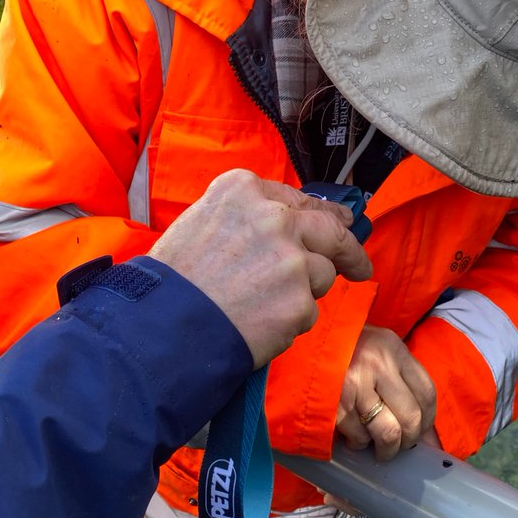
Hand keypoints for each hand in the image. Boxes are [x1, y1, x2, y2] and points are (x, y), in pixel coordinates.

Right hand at [148, 169, 372, 367]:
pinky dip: (289, 322)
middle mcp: (274, 217)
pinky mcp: (299, 301)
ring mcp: (291, 259)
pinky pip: (308, 311)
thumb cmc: (171, 280)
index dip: (318, 214)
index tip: (335, 222)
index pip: (297, 199)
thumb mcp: (199, 223)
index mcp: (243, 191)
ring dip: (304, 292)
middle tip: (358, 264)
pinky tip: (257, 325)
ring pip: (322, 273)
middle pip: (331, 228)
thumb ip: (245, 217)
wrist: (160, 326)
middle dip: (349, 247)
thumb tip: (285, 226)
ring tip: (262, 306)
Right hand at [334, 324, 435, 461]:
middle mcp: (377, 365)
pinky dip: (360, 443)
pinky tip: (355, 435)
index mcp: (393, 349)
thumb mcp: (380, 350)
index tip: (421, 431)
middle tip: (401, 444)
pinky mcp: (335, 404)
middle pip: (410, 417)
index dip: (428, 420)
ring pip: (387, 433)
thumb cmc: (347, 349)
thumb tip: (427, 433)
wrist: (305, 343)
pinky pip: (359, 437)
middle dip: (409, 440)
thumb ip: (404, 380)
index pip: (427, 393)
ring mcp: (355, 385)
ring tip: (381, 448)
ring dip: (387, 449)